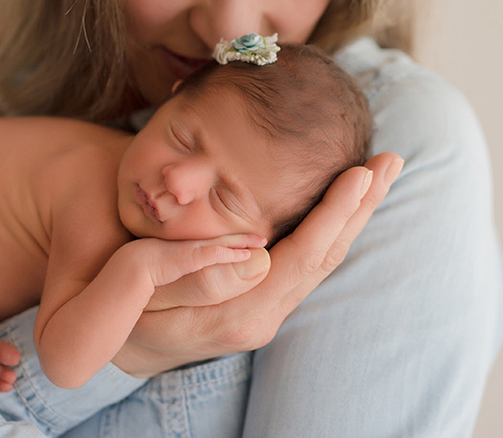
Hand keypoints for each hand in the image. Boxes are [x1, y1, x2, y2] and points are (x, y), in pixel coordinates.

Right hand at [113, 152, 402, 376]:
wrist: (111, 341)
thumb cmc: (121, 303)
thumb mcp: (145, 289)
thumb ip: (198, 275)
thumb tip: (259, 256)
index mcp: (242, 312)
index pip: (304, 255)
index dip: (336, 212)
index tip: (362, 172)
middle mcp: (263, 315)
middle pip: (325, 255)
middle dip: (360, 206)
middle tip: (391, 161)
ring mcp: (264, 311)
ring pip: (321, 259)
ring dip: (352, 215)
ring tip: (378, 175)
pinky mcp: (260, 302)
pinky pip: (306, 262)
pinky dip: (330, 227)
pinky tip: (343, 206)